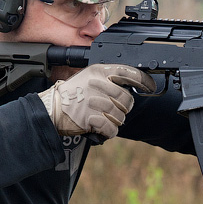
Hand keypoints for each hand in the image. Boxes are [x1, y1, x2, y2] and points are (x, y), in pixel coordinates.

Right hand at [38, 65, 155, 137]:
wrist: (51, 109)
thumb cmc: (71, 95)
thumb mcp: (88, 77)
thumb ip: (107, 79)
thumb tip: (129, 87)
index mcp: (98, 71)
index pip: (128, 72)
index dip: (143, 80)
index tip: (151, 87)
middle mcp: (98, 84)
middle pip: (127, 99)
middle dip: (124, 108)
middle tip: (115, 111)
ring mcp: (95, 101)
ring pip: (120, 115)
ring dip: (115, 121)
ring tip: (103, 119)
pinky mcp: (91, 118)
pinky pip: (111, 128)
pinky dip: (109, 132)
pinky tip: (102, 129)